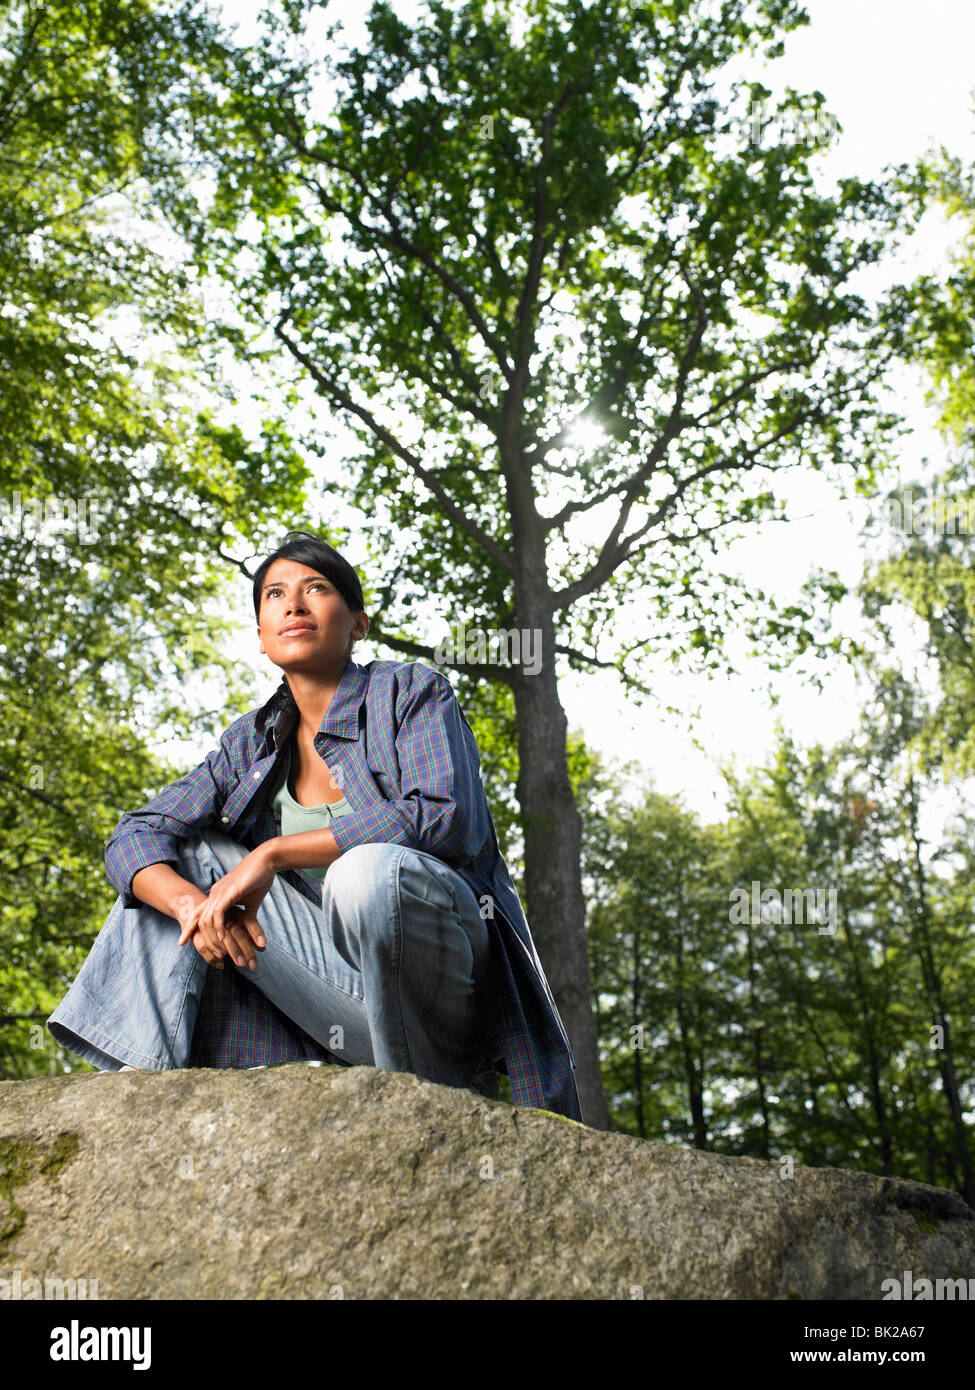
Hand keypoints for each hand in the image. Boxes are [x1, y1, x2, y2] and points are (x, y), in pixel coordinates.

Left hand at [177, 845, 275, 970]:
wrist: (267, 860)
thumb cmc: (259, 878)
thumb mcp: (251, 902)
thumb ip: (245, 915)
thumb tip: (245, 929)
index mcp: (217, 894)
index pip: (198, 913)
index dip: (190, 926)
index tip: (183, 941)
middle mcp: (215, 893)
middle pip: (197, 917)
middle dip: (192, 932)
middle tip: (195, 950)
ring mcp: (220, 892)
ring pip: (206, 917)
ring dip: (210, 936)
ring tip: (215, 951)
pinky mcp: (230, 892)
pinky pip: (218, 912)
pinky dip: (219, 926)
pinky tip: (221, 937)